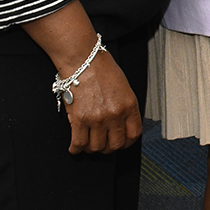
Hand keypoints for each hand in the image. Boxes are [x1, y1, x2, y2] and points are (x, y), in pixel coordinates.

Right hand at [22, 1, 140, 153]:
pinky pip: (79, 143)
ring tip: (89, 144)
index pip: (133, 134)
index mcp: (129, 106)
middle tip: (103, 144)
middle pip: (115, 145)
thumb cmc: (102, 70)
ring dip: (92, 148)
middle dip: (109, 148)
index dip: (126, 143)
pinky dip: (76, 149)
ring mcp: (97, 119)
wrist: (84, 60)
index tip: (121, 143)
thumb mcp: (124, 88)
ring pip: (97, 147)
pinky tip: (75, 147)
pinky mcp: (79, 120)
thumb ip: (125, 108)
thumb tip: (122, 125)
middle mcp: (115, 115)